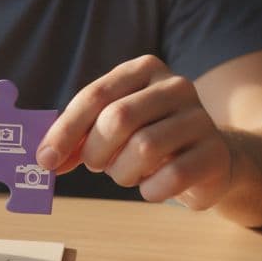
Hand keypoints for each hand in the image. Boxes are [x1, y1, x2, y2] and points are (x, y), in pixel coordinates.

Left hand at [36, 55, 234, 208]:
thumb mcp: (112, 129)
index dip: (65, 130)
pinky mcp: (215, 153)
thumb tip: (45, 158)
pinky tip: (151, 186)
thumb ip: (79, 138)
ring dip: (122, 172)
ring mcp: (200, 118)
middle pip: (118, 118)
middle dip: (95, 150)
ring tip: (126, 173)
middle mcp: (176, 86)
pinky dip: (149, 190)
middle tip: (95, 165)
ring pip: (144, 148)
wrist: (210, 159)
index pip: (95, 95)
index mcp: (144, 70)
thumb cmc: (149, 139)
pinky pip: (171, 176)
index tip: (45, 159)